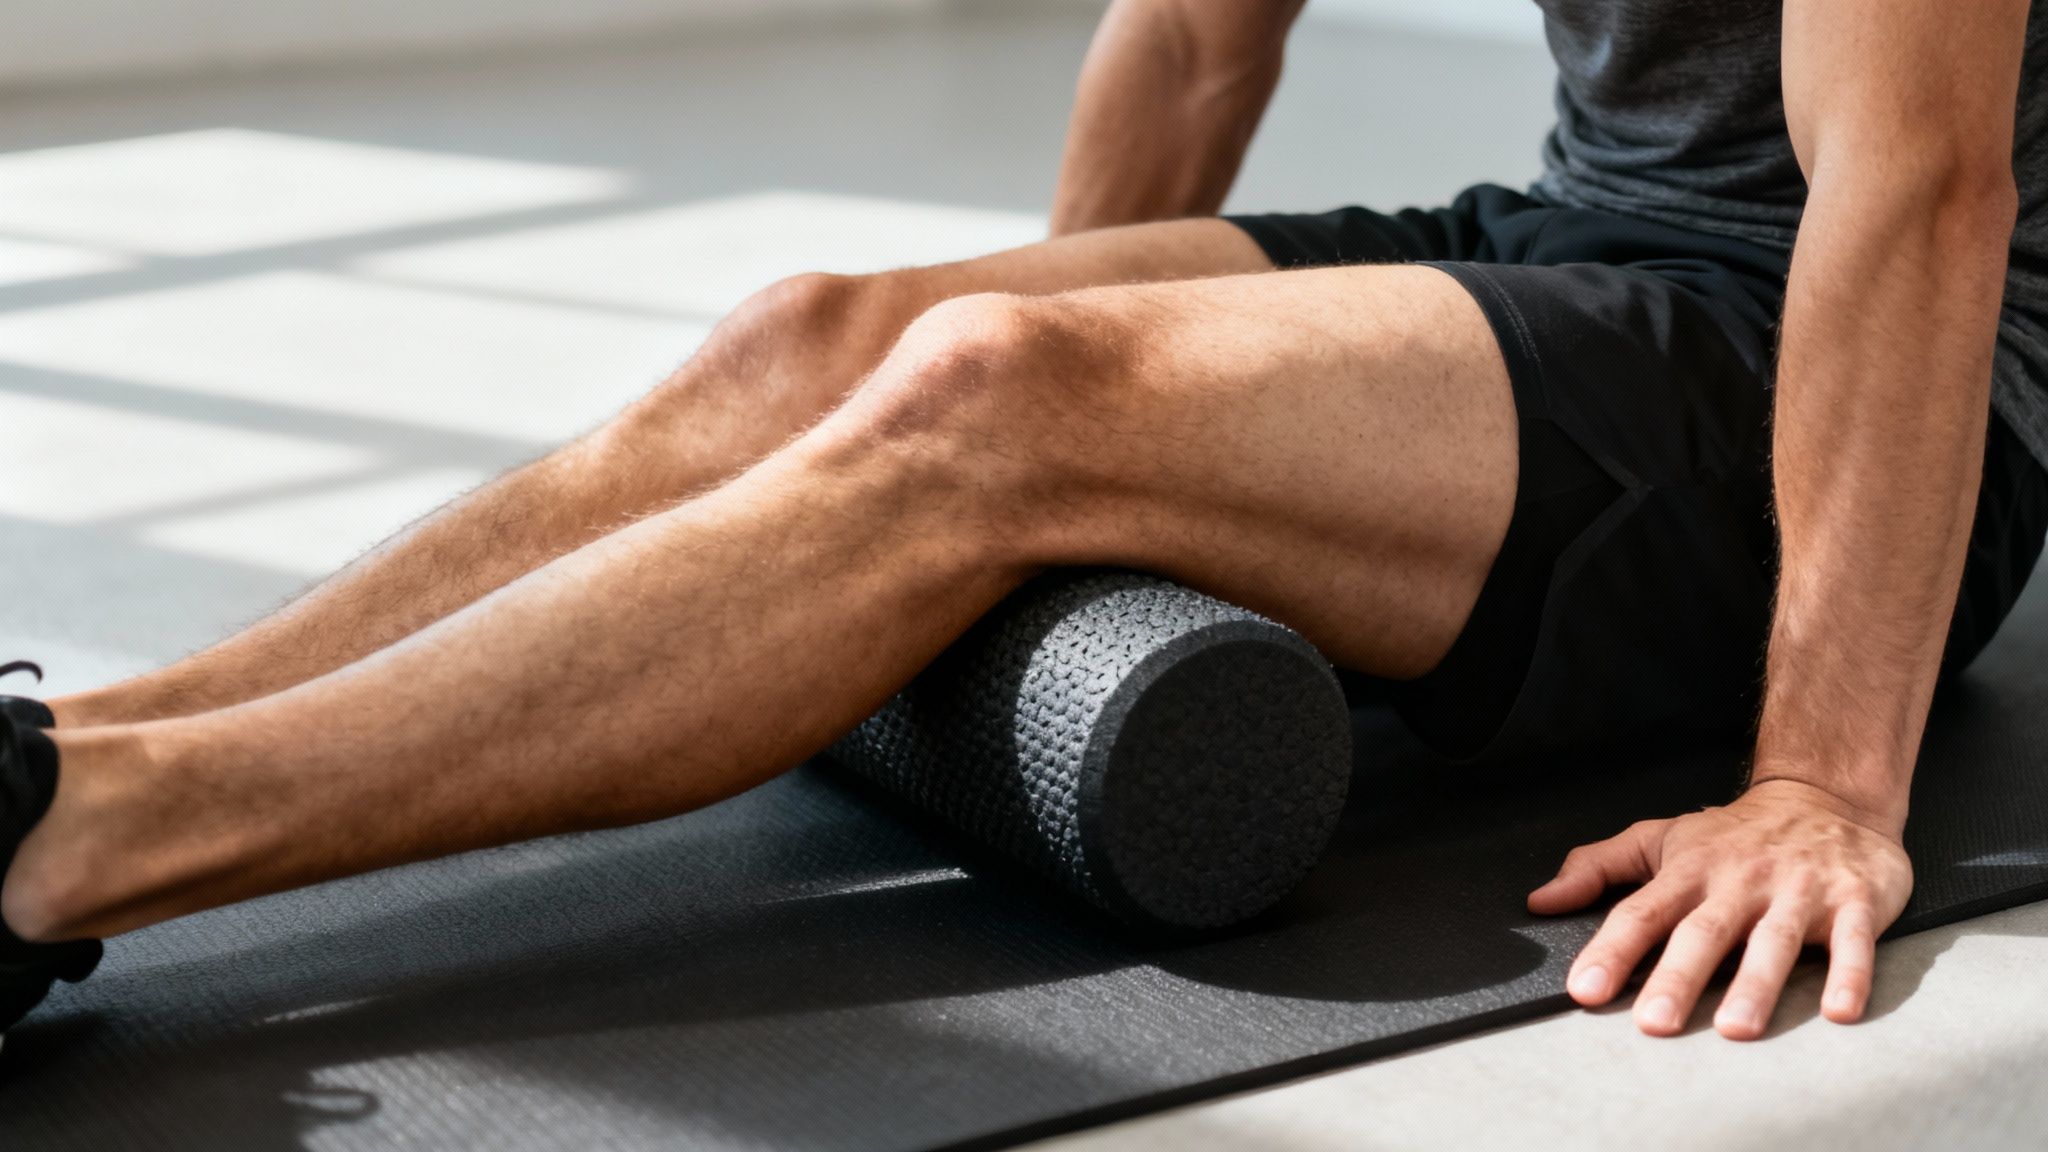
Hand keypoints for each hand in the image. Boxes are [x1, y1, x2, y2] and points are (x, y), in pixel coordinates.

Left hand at [1527, 778, 1912, 1038]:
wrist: (1826, 796)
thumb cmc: (1733, 834)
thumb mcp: (1660, 839)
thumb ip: (1596, 867)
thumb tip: (1540, 901)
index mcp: (1689, 871)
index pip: (1641, 913)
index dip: (1611, 951)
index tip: (1585, 990)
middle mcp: (1741, 882)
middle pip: (1704, 932)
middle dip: (1678, 978)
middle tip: (1654, 1023)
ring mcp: (1798, 891)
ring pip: (1774, 941)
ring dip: (1756, 984)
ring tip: (1736, 1028)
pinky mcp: (1854, 900)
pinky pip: (1853, 941)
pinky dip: (1850, 975)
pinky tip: (1838, 1012)